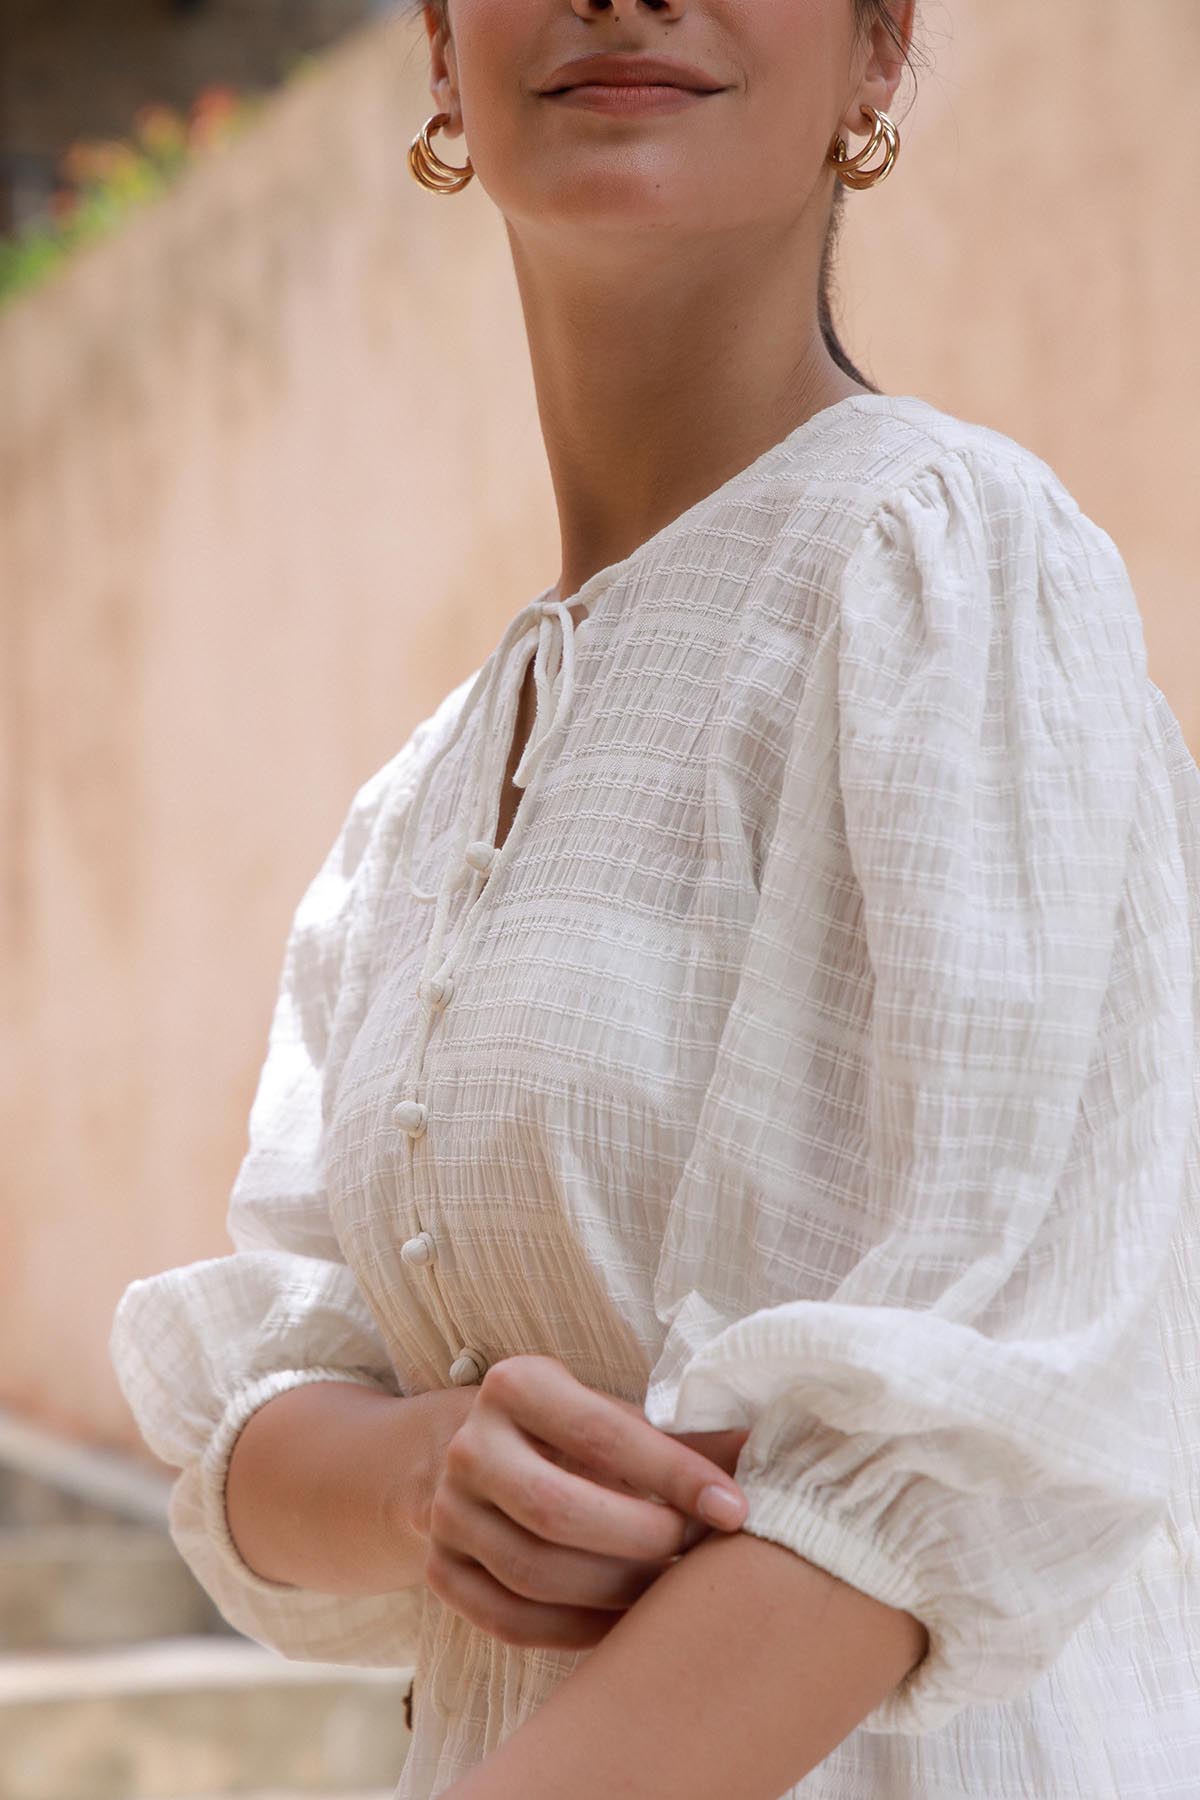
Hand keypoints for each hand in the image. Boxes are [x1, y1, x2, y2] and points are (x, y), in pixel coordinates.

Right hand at [421, 1354, 750, 1651]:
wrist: (467, 1454)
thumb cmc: (568, 1432)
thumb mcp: (613, 1412)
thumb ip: (685, 1434)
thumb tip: (776, 1445)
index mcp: (516, 1385)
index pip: (602, 1433)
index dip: (675, 1474)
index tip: (735, 1509)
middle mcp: (468, 1445)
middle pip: (558, 1510)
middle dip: (642, 1539)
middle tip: (697, 1553)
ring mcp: (447, 1513)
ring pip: (535, 1572)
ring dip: (618, 1591)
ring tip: (673, 1589)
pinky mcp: (441, 1573)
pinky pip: (513, 1621)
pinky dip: (579, 1630)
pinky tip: (629, 1624)